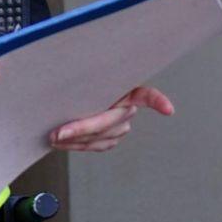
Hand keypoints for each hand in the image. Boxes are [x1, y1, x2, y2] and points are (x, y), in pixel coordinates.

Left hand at [50, 85, 174, 152]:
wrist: (75, 95)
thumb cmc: (81, 83)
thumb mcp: (84, 77)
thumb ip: (82, 79)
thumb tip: (65, 76)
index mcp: (127, 88)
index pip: (147, 95)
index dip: (158, 102)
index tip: (168, 110)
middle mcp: (128, 107)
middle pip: (110, 121)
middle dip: (82, 129)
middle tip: (59, 133)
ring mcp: (122, 125)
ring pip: (102, 137)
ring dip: (77, 140)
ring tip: (54, 138)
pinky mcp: (112, 138)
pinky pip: (98, 145)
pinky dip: (79, 146)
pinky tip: (64, 143)